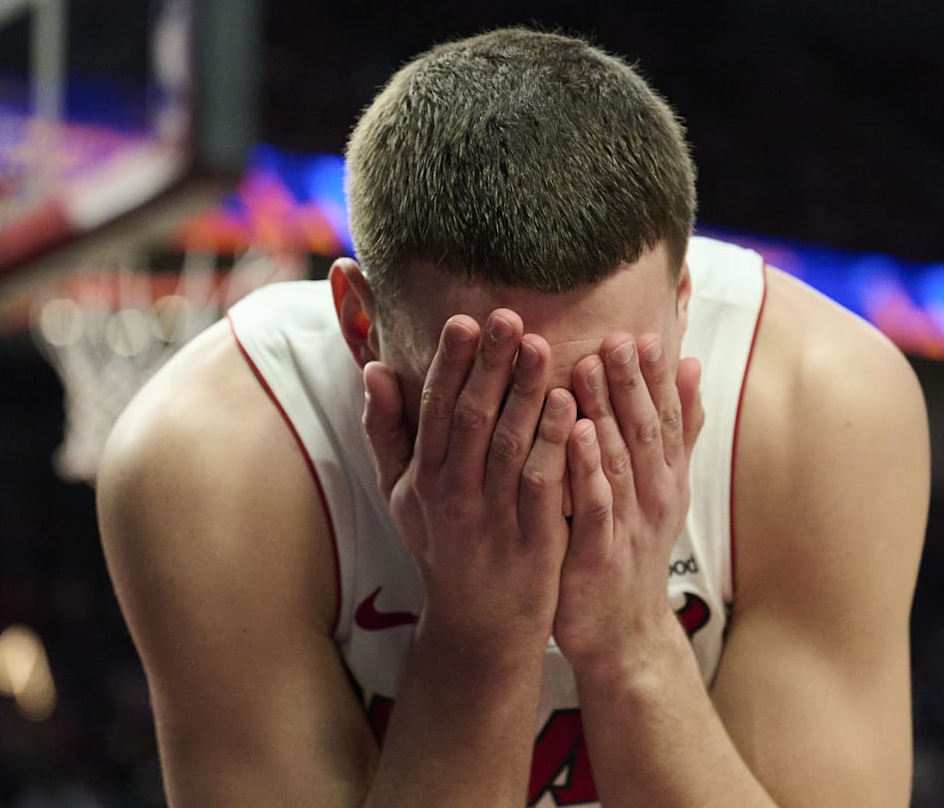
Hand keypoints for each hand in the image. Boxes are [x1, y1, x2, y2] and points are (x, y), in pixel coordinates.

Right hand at [362, 310, 577, 656]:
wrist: (479, 627)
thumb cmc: (443, 546)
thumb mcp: (401, 494)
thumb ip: (386, 431)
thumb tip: (372, 369)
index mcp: (426, 477)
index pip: (436, 409)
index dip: (450, 363)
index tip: (465, 319)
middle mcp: (455, 494)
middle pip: (472, 419)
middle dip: (490, 365)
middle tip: (508, 316)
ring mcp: (495, 518)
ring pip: (510, 446)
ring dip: (525, 393)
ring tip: (542, 345)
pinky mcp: (535, 541)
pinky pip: (545, 485)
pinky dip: (555, 444)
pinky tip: (571, 406)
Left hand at [553, 332, 704, 672]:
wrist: (623, 635)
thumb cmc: (632, 551)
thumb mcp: (663, 488)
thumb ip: (679, 430)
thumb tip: (693, 363)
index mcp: (668, 478)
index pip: (668, 415)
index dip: (659, 374)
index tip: (647, 330)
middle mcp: (655, 497)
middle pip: (648, 429)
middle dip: (633, 380)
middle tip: (618, 334)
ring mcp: (630, 525)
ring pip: (621, 459)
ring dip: (607, 410)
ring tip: (589, 365)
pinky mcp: (600, 553)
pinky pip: (594, 503)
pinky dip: (587, 468)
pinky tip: (573, 434)